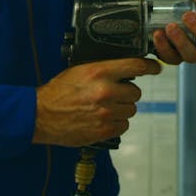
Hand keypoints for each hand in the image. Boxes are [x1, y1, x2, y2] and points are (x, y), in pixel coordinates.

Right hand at [33, 57, 161, 146]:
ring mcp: (106, 112)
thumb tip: (124, 70)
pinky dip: (117, 124)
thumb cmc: (58, 92)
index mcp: (100, 71)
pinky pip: (123, 126)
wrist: (40, 115)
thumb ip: (103, 69)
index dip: (150, 67)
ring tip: (105, 108)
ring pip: (131, 110)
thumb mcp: (79, 70)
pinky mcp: (103, 129)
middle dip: (127, 93)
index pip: (136, 66)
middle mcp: (106, 91)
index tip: (156, 68)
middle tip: (114, 94)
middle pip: (136, 92)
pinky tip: (103, 119)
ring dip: (122, 109)